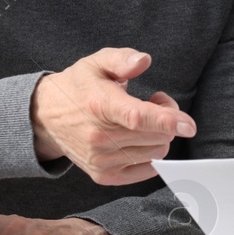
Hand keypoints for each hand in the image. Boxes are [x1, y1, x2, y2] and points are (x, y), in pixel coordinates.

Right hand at [31, 48, 194, 184]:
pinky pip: (146, 169)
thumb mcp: (97, 63)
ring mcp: (101, 159)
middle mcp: (99, 137)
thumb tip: (143, 61)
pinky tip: (139, 138)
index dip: (166, 120)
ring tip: (142, 120)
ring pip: (155, 152)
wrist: (46, 117)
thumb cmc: (78, 87)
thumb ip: (122, 59)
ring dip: (159, 135)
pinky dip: (151, 154)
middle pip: (155, 136)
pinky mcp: (103, 175)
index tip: (187, 125)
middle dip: (167, 118)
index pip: (137, 118)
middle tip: (155, 102)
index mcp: (100, 105)